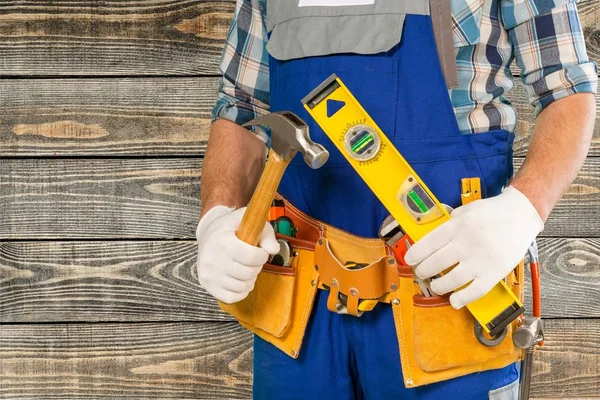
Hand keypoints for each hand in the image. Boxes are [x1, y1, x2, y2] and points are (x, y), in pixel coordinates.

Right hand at [196, 205, 279, 303]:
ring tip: (246, 268)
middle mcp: (211, 258)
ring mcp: (207, 273)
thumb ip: (265, 234)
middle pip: (247, 273)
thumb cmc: (232, 228)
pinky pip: (231, 297)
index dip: (262, 255)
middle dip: (257, 267)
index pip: (251, 256)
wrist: (208, 233)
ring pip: (241, 286)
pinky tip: (240, 279)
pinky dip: (241, 291)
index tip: (261, 252)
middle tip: (254, 260)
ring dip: (250, 279)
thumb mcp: (250, 222)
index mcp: (222, 240)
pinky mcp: (206, 285)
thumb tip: (273, 250)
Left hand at [404, 186, 543, 308]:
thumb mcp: (465, 210)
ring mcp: (481, 260)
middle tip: (421, 272)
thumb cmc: (492, 212)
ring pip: (452, 280)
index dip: (415, 254)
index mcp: (457, 226)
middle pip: (436, 263)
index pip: (428, 243)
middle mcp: (467, 244)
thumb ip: (449, 224)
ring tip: (436, 285)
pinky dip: (462, 299)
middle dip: (423, 271)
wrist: (522, 215)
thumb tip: (432, 240)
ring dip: (439, 286)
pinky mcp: (495, 273)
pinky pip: (475, 291)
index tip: (410, 260)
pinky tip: (454, 300)